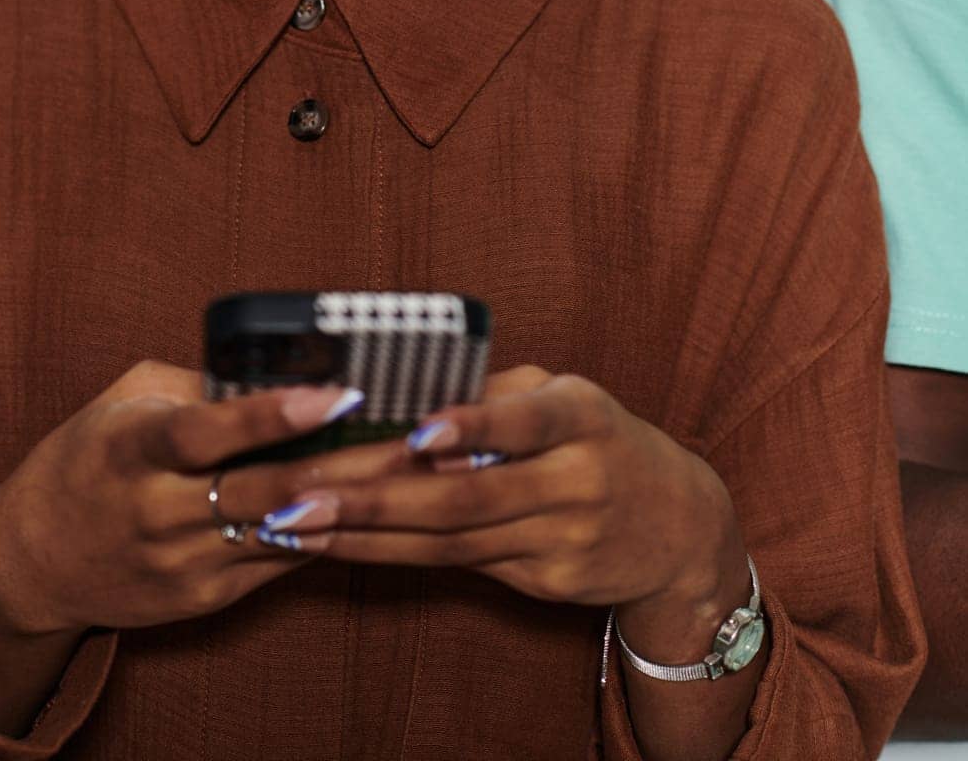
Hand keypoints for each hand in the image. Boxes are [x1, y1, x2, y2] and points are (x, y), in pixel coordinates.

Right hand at [0, 359, 426, 636]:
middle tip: (421, 435)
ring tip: (423, 472)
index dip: (272, 414)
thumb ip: (200, 384)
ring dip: (357, 504)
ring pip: (286, 532)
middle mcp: (158, 511)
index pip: (208, 431)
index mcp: (135, 449)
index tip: (339, 394)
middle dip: (351, 464)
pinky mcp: (204, 598)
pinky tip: (382, 507)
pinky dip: (329, 532)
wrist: (33, 560)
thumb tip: (285, 364)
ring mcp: (182, 562)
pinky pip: (280, 562)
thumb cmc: (92, 456)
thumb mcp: (127, 400)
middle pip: (267, 490)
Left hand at [260, 364, 737, 610]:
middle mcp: (577, 480)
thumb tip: (406, 392)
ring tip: (297, 526)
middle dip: (376, 498)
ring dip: (368, 536)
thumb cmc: (601, 440)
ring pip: (452, 542)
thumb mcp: (567, 397)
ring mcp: (563, 539)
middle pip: (468, 497)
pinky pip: (460, 567)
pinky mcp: (547, 582)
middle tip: (301, 495)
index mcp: (582, 417)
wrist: (677, 528)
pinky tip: (342, 547)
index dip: (474, 427)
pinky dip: (395, 556)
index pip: (527, 420)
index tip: (418, 433)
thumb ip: (495, 395)